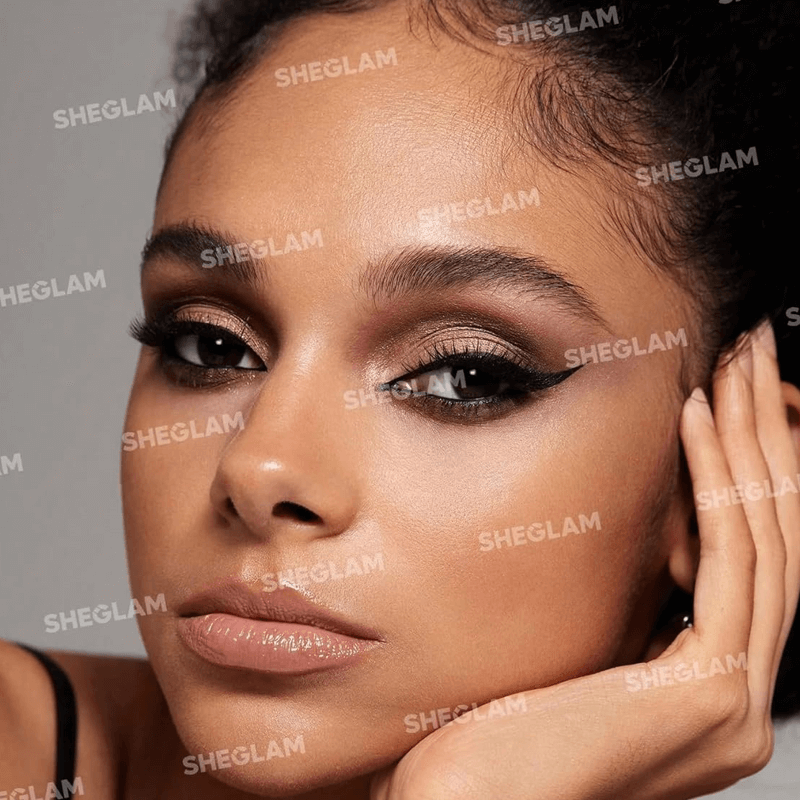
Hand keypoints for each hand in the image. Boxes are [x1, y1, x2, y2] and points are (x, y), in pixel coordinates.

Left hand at [371, 320, 799, 799]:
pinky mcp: (706, 692)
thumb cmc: (490, 726)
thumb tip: (636, 526)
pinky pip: (731, 560)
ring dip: (753, 440)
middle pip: (771, 538)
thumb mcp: (572, 643)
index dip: (746, 466)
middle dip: (765, 436)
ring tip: (737, 365)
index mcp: (703, 686)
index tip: (725, 394)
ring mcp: (729, 700)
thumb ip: (619, 598)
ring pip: (766, 539)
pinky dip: (720, 480)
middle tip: (751, 356)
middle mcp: (733, 696)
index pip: (748, 555)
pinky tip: (700, 416)